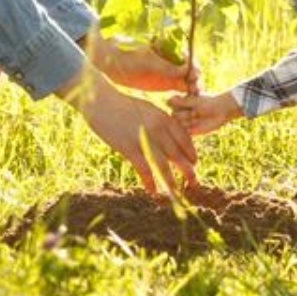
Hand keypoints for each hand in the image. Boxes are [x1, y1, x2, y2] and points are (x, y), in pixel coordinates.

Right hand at [68, 71, 198, 193]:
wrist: (101, 101)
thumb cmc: (123, 105)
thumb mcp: (148, 109)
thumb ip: (160, 123)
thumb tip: (169, 137)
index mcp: (164, 118)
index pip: (185, 139)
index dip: (191, 153)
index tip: (194, 163)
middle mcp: (158, 129)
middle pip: (178, 155)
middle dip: (188, 171)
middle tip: (195, 183)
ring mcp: (144, 139)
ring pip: (163, 166)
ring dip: (171, 182)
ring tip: (177, 194)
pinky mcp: (129, 148)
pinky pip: (144, 169)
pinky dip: (150, 182)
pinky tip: (153, 191)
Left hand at [92, 36, 201, 93]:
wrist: (109, 58)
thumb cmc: (127, 53)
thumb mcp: (147, 60)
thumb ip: (166, 67)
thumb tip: (185, 71)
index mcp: (171, 49)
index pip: (189, 58)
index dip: (194, 67)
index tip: (195, 75)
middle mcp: (173, 61)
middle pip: (191, 71)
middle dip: (195, 81)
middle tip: (195, 91)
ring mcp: (170, 73)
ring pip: (187, 82)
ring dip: (191, 90)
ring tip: (191, 98)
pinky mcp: (165, 84)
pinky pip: (179, 91)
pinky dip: (183, 97)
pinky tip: (183, 104)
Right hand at [168, 90, 242, 135]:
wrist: (221, 111)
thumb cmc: (208, 102)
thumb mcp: (194, 101)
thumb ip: (181, 102)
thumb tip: (167, 100)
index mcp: (179, 103)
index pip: (170, 105)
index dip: (180, 106)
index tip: (191, 102)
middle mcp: (180, 113)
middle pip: (173, 116)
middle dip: (185, 114)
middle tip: (196, 112)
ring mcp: (184, 123)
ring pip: (179, 124)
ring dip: (189, 121)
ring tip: (198, 117)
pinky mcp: (190, 132)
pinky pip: (184, 133)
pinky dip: (190, 129)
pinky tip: (198, 124)